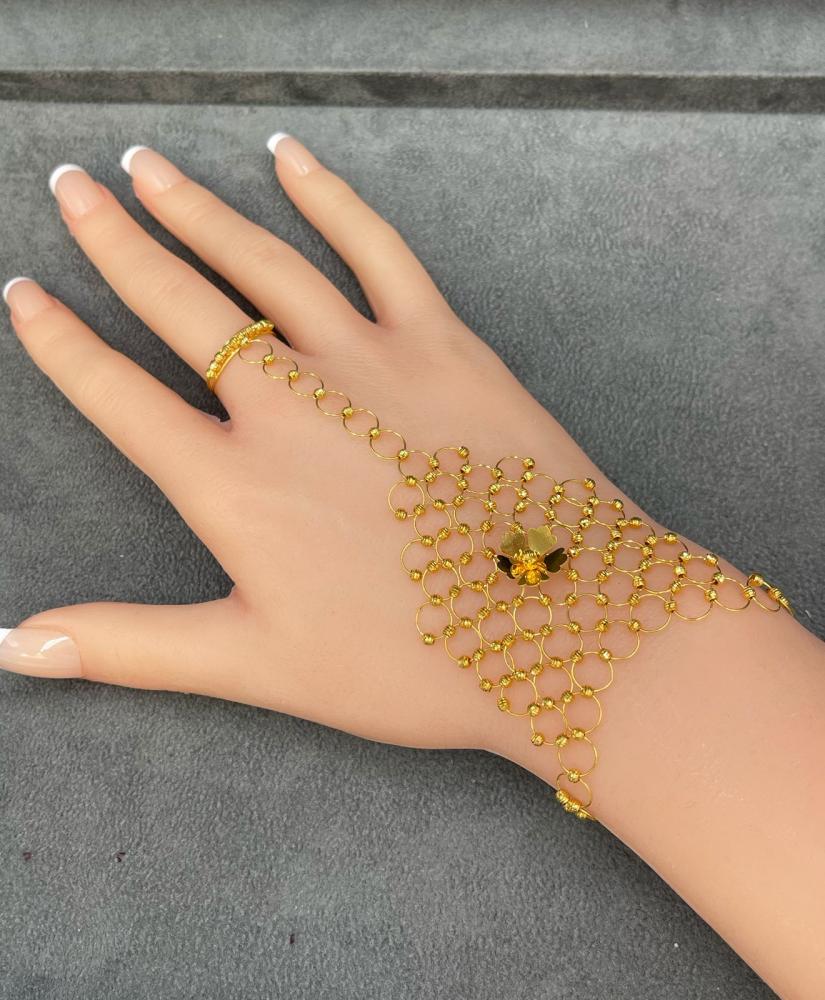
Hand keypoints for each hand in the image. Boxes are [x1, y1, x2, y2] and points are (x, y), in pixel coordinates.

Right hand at [1, 134, 649, 754]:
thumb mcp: (258, 666)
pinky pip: (375, 249)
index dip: (59, 341)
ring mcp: (368, 364)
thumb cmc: (413, 663)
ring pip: (260, 263)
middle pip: (177, 303)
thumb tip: (16, 647)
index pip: (116, 393)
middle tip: (69, 188)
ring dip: (196, 208)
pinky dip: (328, 197)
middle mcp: (289, 406)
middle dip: (114, 240)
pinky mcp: (442, 345)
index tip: (21, 290)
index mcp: (234, 483)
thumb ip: (131, 645)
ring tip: (144, 165)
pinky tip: (287, 157)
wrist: (561, 631)